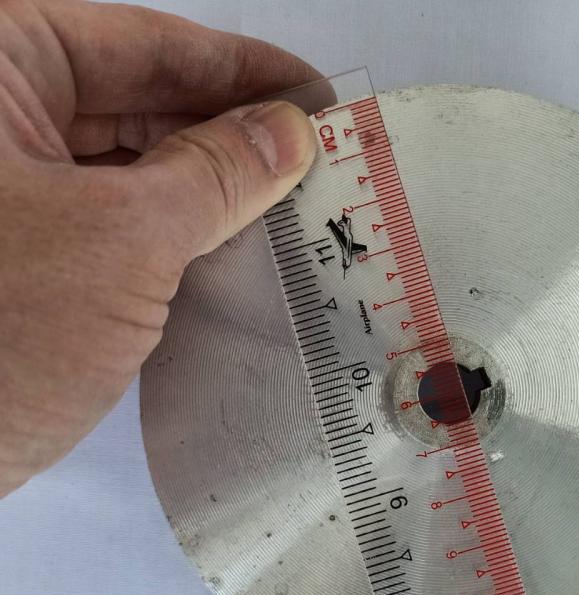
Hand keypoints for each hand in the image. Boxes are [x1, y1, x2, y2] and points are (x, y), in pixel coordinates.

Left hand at [0, 0, 321, 495]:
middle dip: (230, 129)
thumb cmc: (3, 335)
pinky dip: (175, 225)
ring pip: (128, 163)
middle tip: (314, 154)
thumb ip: (215, 175)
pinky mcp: (23, 251)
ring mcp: (6, 191)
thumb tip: (290, 130)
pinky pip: (114, 217)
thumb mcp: (123, 240)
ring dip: (209, 181)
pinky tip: (234, 237)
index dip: (241, 68)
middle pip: (134, 100)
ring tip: (290, 196)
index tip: (315, 93)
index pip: (140, 43)